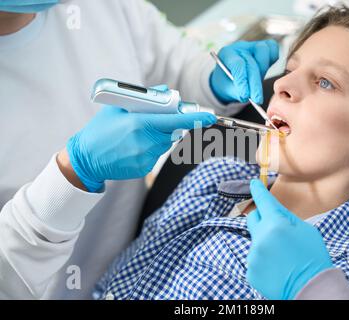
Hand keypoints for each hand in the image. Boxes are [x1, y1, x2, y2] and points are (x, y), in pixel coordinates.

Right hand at [66, 105, 215, 191]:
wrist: (85, 159)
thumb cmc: (99, 130)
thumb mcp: (117, 107)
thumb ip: (143, 98)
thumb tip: (164, 91)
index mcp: (140, 124)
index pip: (175, 121)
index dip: (194, 118)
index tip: (208, 116)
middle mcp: (146, 142)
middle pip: (173, 133)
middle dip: (170, 126)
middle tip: (158, 121)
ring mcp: (146, 158)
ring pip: (165, 145)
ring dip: (160, 137)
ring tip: (139, 134)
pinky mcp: (144, 169)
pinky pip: (155, 156)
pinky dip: (150, 149)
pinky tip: (133, 147)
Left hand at [210, 40, 278, 104]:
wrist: (231, 77)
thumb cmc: (228, 83)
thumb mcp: (227, 89)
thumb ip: (237, 91)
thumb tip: (248, 96)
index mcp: (226, 54)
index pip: (237, 65)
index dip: (242, 81)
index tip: (245, 96)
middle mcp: (240, 47)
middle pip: (252, 62)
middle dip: (255, 83)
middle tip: (256, 99)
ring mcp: (252, 45)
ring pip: (264, 50)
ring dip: (263, 69)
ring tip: (258, 83)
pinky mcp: (263, 47)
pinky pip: (272, 48)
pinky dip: (272, 58)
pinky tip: (266, 71)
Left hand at [246, 179, 333, 299]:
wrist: (311, 288)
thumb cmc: (313, 256)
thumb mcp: (305, 230)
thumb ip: (286, 217)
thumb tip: (273, 209)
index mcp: (275, 224)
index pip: (263, 201)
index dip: (257, 190)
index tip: (254, 183)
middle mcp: (260, 238)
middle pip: (252, 218)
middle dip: (262, 218)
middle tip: (276, 227)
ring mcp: (253, 255)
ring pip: (255, 239)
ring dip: (265, 242)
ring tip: (282, 255)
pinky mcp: (250, 270)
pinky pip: (254, 257)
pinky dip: (263, 259)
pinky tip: (277, 266)